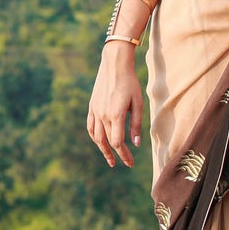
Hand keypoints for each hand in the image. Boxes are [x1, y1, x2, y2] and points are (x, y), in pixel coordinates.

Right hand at [87, 52, 145, 167]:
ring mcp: (95, 111)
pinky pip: (90, 126)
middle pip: (107, 141)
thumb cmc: (130, 83)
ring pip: (96, 136)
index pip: (118, 142)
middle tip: (123, 163)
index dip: (124, 155)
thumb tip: (136, 144)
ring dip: (102, 149)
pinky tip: (99, 141)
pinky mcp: (92, 106)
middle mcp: (103, 115)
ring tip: (109, 158)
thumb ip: (136, 125)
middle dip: (115, 155)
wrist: (114, 65)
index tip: (130, 163)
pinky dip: (94, 136)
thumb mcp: (138, 103)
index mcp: (115, 115)